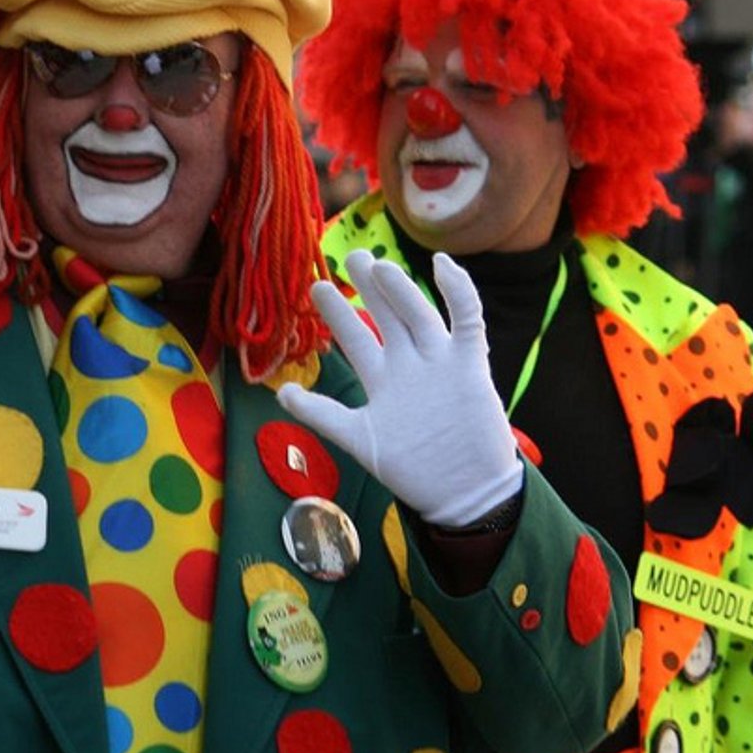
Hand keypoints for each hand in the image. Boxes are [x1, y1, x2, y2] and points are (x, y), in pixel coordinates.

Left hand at [277, 250, 521, 527]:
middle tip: (348, 256)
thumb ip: (322, 415)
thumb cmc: (412, 471)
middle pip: (388, 315)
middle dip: (369, 287)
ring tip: (378, 264)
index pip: (358, 337)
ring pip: (419, 312)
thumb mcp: (358, 439)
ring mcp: (441, 362)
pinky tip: (442, 265)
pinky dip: (459, 291)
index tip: (317, 287)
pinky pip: (468, 320)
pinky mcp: (471, 365)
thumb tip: (281, 395)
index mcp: (384, 379)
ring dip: (400, 287)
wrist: (463, 495)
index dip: (338, 314)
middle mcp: (411, 365)